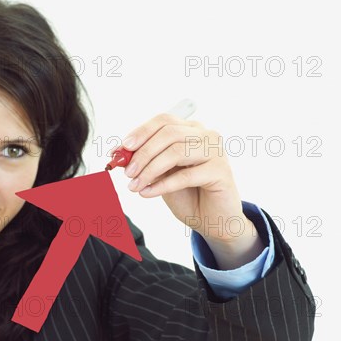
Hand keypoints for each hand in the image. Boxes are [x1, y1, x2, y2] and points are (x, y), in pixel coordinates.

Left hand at [115, 113, 250, 245]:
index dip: (141, 132)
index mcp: (191, 130)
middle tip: (127, 172)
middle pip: (169, 133)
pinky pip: (185, 175)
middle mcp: (206, 136)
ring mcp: (215, 151)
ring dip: (150, 169)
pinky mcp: (220, 171)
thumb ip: (146, 160)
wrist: (211, 219)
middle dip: (143, 153)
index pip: (163, 121)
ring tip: (135, 185)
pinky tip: (147, 193)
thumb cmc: (188, 194)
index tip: (122, 148)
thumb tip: (120, 153)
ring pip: (176, 152)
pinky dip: (162, 185)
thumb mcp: (161, 173)